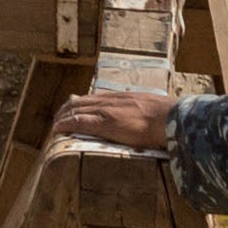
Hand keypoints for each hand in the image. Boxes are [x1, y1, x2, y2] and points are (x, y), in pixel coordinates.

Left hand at [51, 86, 179, 152]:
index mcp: (121, 97)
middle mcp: (111, 100)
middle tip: (58, 121)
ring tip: (55, 128)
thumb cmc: (168, 117)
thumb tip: (144, 119)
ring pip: (76, 110)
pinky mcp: (106, 123)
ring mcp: (107, 110)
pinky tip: (57, 130)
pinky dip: (65, 124)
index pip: (93, 98)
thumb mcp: (151, 108)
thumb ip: (141, 111)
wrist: (173, 118)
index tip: (72, 112)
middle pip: (80, 102)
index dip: (79, 105)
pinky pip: (79, 121)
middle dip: (66, 111)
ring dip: (62, 118)